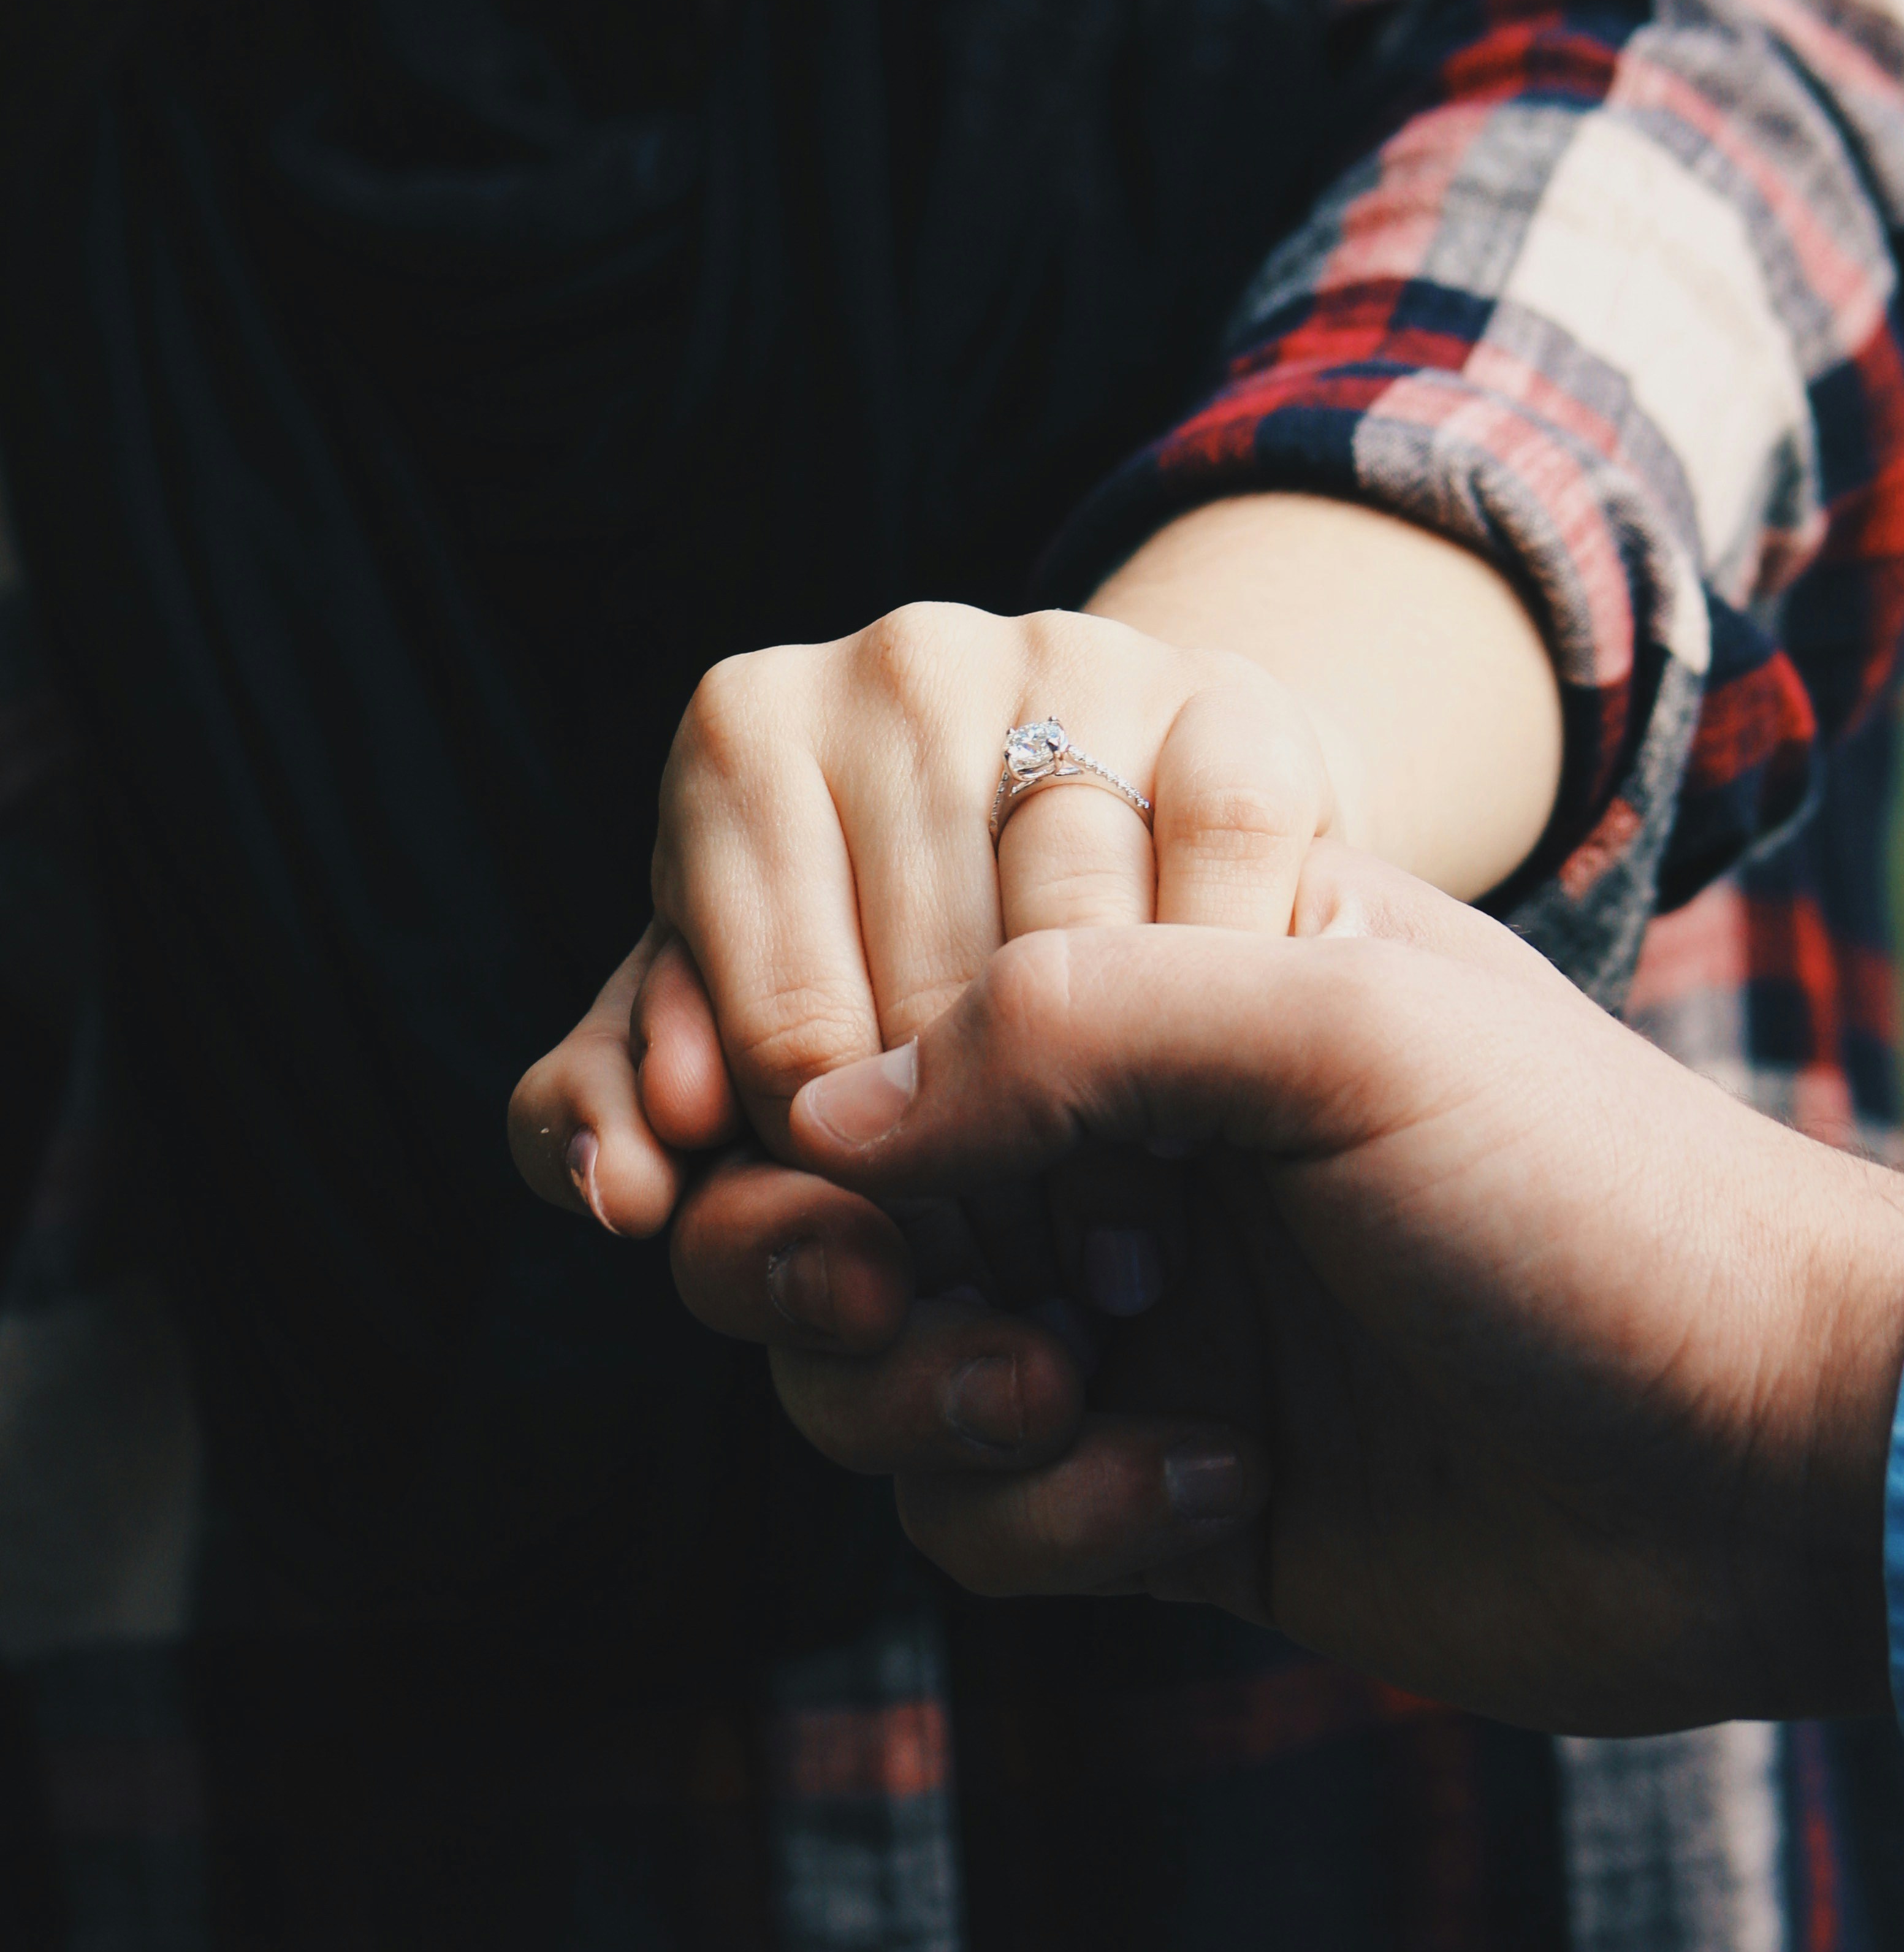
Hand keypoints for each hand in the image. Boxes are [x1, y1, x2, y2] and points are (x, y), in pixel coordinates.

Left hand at [508, 599, 1334, 1352]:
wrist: (1122, 824)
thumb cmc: (890, 948)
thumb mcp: (736, 1018)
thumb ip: (620, 1110)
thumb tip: (628, 1190)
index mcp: (743, 732)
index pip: (778, 1031)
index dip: (845, 1189)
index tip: (893, 1270)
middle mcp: (898, 664)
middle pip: (929, 997)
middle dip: (970, 1181)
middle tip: (1008, 1292)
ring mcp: (1073, 660)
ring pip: (1078, 941)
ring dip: (1108, 1126)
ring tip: (1106, 1244)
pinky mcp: (1235, 695)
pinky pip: (1222, 871)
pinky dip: (1221, 1010)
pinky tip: (1205, 1104)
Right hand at [766, 850, 1903, 1736]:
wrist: (1770, 1458)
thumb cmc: (1580, 1193)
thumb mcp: (1337, 1028)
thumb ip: (1070, 1021)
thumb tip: (831, 1112)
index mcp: (1168, 977)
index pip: (896, 999)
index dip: (821, 1086)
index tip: (814, 1153)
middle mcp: (1128, 1141)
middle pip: (839, 1196)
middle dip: (821, 1260)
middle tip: (882, 1294)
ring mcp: (1136, 1317)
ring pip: (879, 1364)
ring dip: (930, 1396)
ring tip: (1062, 1393)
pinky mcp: (1155, 1485)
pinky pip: (982, 1511)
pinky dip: (1053, 1515)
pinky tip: (1219, 1489)